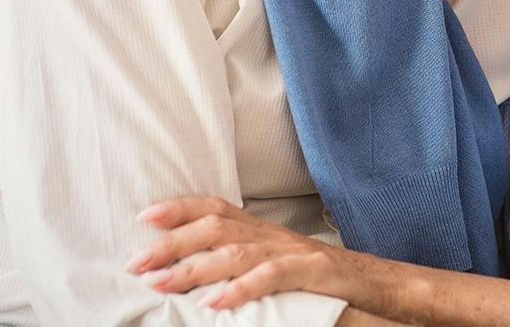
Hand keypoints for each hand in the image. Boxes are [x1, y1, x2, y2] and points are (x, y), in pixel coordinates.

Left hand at [128, 196, 387, 310]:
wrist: (373, 281)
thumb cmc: (315, 276)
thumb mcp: (272, 260)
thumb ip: (238, 257)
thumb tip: (187, 267)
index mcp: (260, 228)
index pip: (216, 207)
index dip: (180, 208)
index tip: (144, 216)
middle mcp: (271, 234)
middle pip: (217, 227)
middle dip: (174, 241)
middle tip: (137, 261)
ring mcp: (291, 250)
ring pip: (237, 252)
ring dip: (195, 267)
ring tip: (162, 283)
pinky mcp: (311, 271)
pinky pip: (273, 276)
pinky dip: (242, 288)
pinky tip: (216, 303)